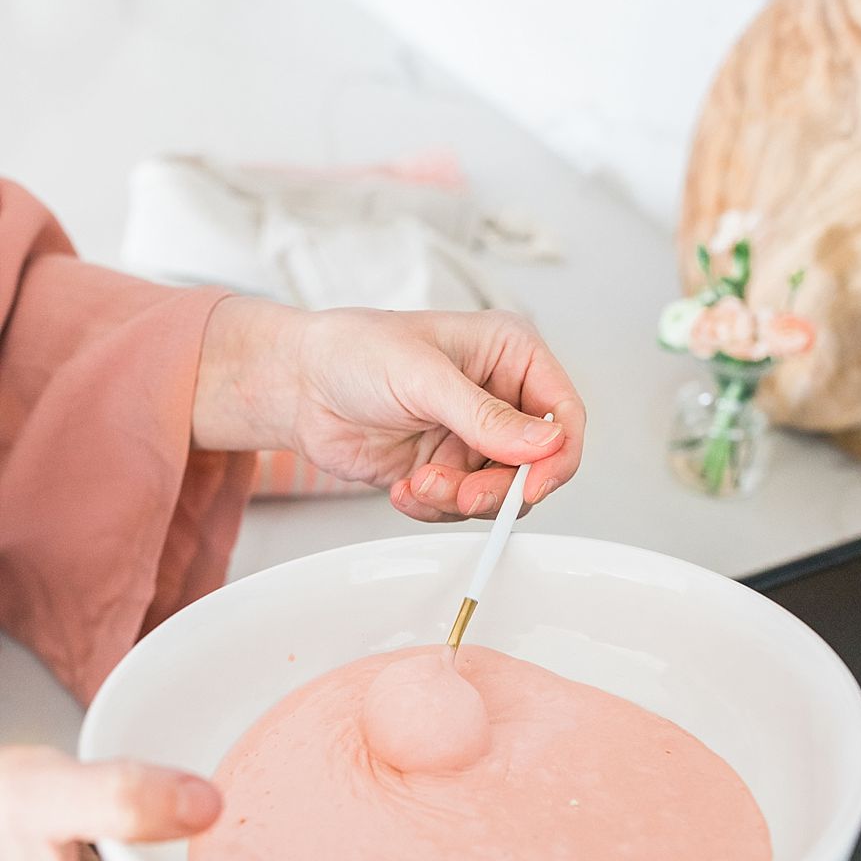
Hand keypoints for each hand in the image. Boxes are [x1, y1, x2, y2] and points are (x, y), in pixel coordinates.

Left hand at [194, 302, 585, 521]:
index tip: (531, 487)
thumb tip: (545, 444)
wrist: (297, 385)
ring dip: (458, 500)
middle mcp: (501, 398)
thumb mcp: (424, 378)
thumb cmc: (354, 352)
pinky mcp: (447, 469)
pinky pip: (461, 508)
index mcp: (512, 355)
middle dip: (498, 490)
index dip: (556, 457)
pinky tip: (402, 487)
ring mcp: (474, 437)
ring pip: (500, 494)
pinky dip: (434, 508)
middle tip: (462, 496)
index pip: (564, 414)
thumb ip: (485, 416)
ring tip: (418, 483)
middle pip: (537, 466)